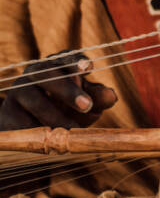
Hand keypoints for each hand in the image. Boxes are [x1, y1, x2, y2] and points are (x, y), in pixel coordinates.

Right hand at [0, 51, 116, 130]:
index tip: (88, 67)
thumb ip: (99, 98)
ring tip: (72, 130)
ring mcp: (19, 91)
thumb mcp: (86, 102)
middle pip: (48, 74)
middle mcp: (36, 72)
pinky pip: (22, 122)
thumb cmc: (66, 107)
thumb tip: (111, 96)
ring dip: (56, 117)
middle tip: (87, 105)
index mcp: (58, 64)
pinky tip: (47, 140)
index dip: (76, 61)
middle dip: (68, 90)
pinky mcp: (7, 113)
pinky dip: (37, 131)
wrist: (31, 128)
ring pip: (36, 101)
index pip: (66, 57)